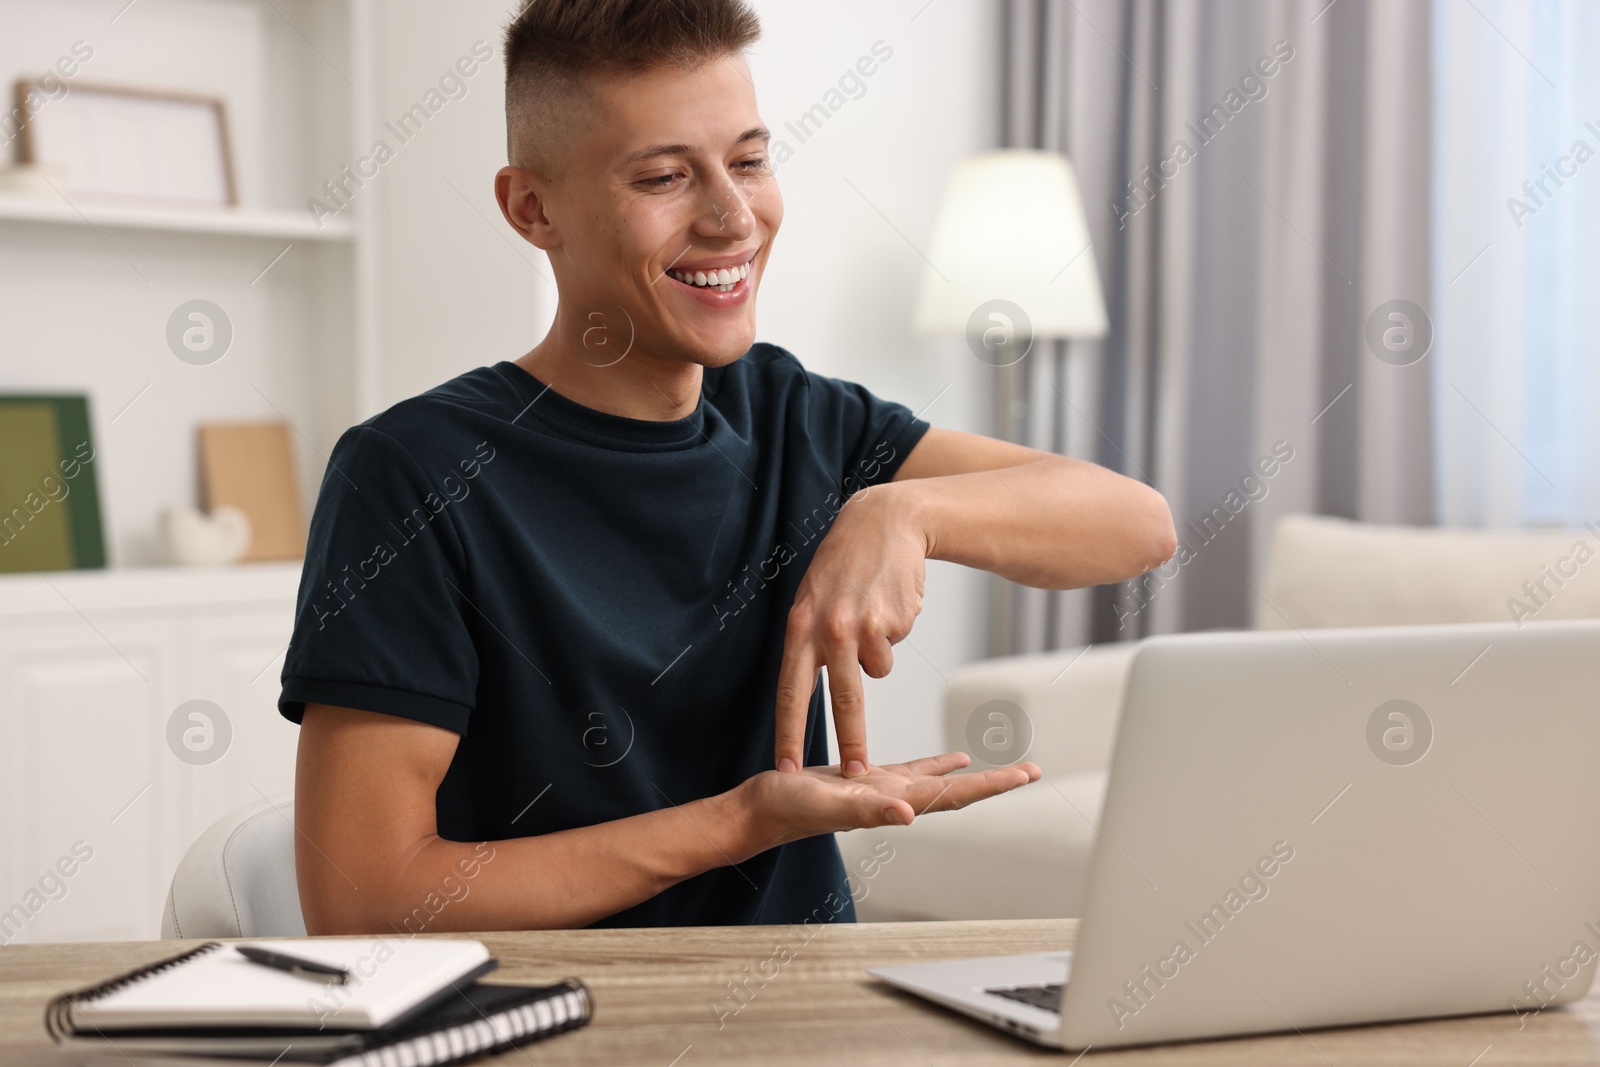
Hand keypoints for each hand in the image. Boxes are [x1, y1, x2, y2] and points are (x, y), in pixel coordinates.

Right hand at [741, 752, 1041, 847]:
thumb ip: (866, 810)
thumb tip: (909, 815)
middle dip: (993, 782)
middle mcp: (894, 800)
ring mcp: (881, 791)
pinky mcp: (864, 779)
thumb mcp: (825, 804)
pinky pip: (911, 771)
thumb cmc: (786, 809)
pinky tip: (950, 758)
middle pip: (955, 790)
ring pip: (938, 781)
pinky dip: (935, 764)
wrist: (758, 812)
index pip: (952, 795)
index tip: (1025, 775)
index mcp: (891, 803)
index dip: (989, 785)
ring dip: (970, 776)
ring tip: (1002, 768)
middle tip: (1031, 771)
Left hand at [774, 483, 927, 775]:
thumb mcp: (813, 597)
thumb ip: (812, 640)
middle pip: (842, 699)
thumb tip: (820, 684)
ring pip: (877, 671)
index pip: (790, 690)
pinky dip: (894, 631)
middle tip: (854, 775)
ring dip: (877, 653)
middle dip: (850, 741)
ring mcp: (864, 625)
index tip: (786, 767)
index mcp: (800, 626)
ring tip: (872, 613)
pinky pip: (894, 648)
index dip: (788, 732)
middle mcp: (829, 628)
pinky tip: (888, 601)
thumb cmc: (845, 563)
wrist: (886, 522)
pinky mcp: (895, 621)